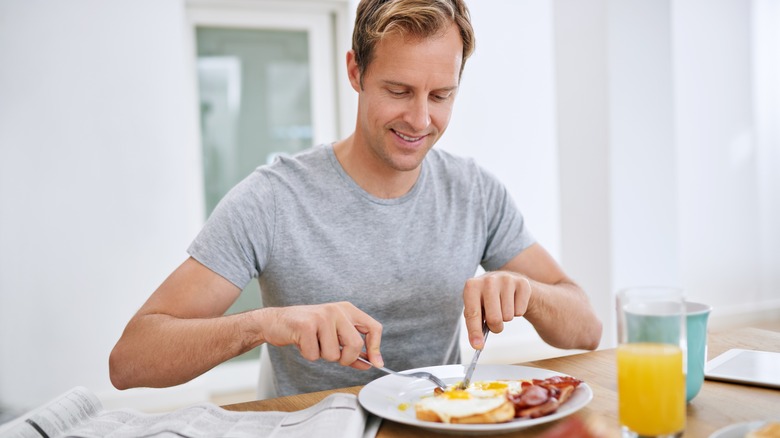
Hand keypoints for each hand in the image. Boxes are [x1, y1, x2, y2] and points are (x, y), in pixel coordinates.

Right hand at [260, 302, 383, 367]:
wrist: (275, 322)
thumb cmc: (305, 329)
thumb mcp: (332, 336)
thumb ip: (350, 349)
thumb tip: (369, 363)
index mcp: (347, 310)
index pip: (373, 328)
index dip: (376, 348)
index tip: (376, 364)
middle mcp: (337, 310)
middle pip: (355, 345)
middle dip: (346, 359)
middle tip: (334, 356)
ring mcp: (322, 316)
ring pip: (333, 354)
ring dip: (322, 356)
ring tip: (313, 343)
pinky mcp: (306, 325)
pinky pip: (315, 355)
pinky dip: (308, 354)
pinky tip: (302, 342)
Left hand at [462, 271, 531, 348]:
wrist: (508, 282)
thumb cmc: (488, 299)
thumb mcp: (477, 307)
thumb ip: (474, 324)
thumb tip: (477, 344)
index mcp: (472, 286)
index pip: (472, 313)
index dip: (475, 331)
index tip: (477, 346)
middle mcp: (488, 280)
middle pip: (494, 318)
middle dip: (495, 326)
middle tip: (495, 321)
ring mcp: (506, 279)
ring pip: (508, 316)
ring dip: (506, 318)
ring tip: (503, 307)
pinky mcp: (522, 283)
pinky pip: (520, 311)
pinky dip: (517, 311)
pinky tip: (513, 301)